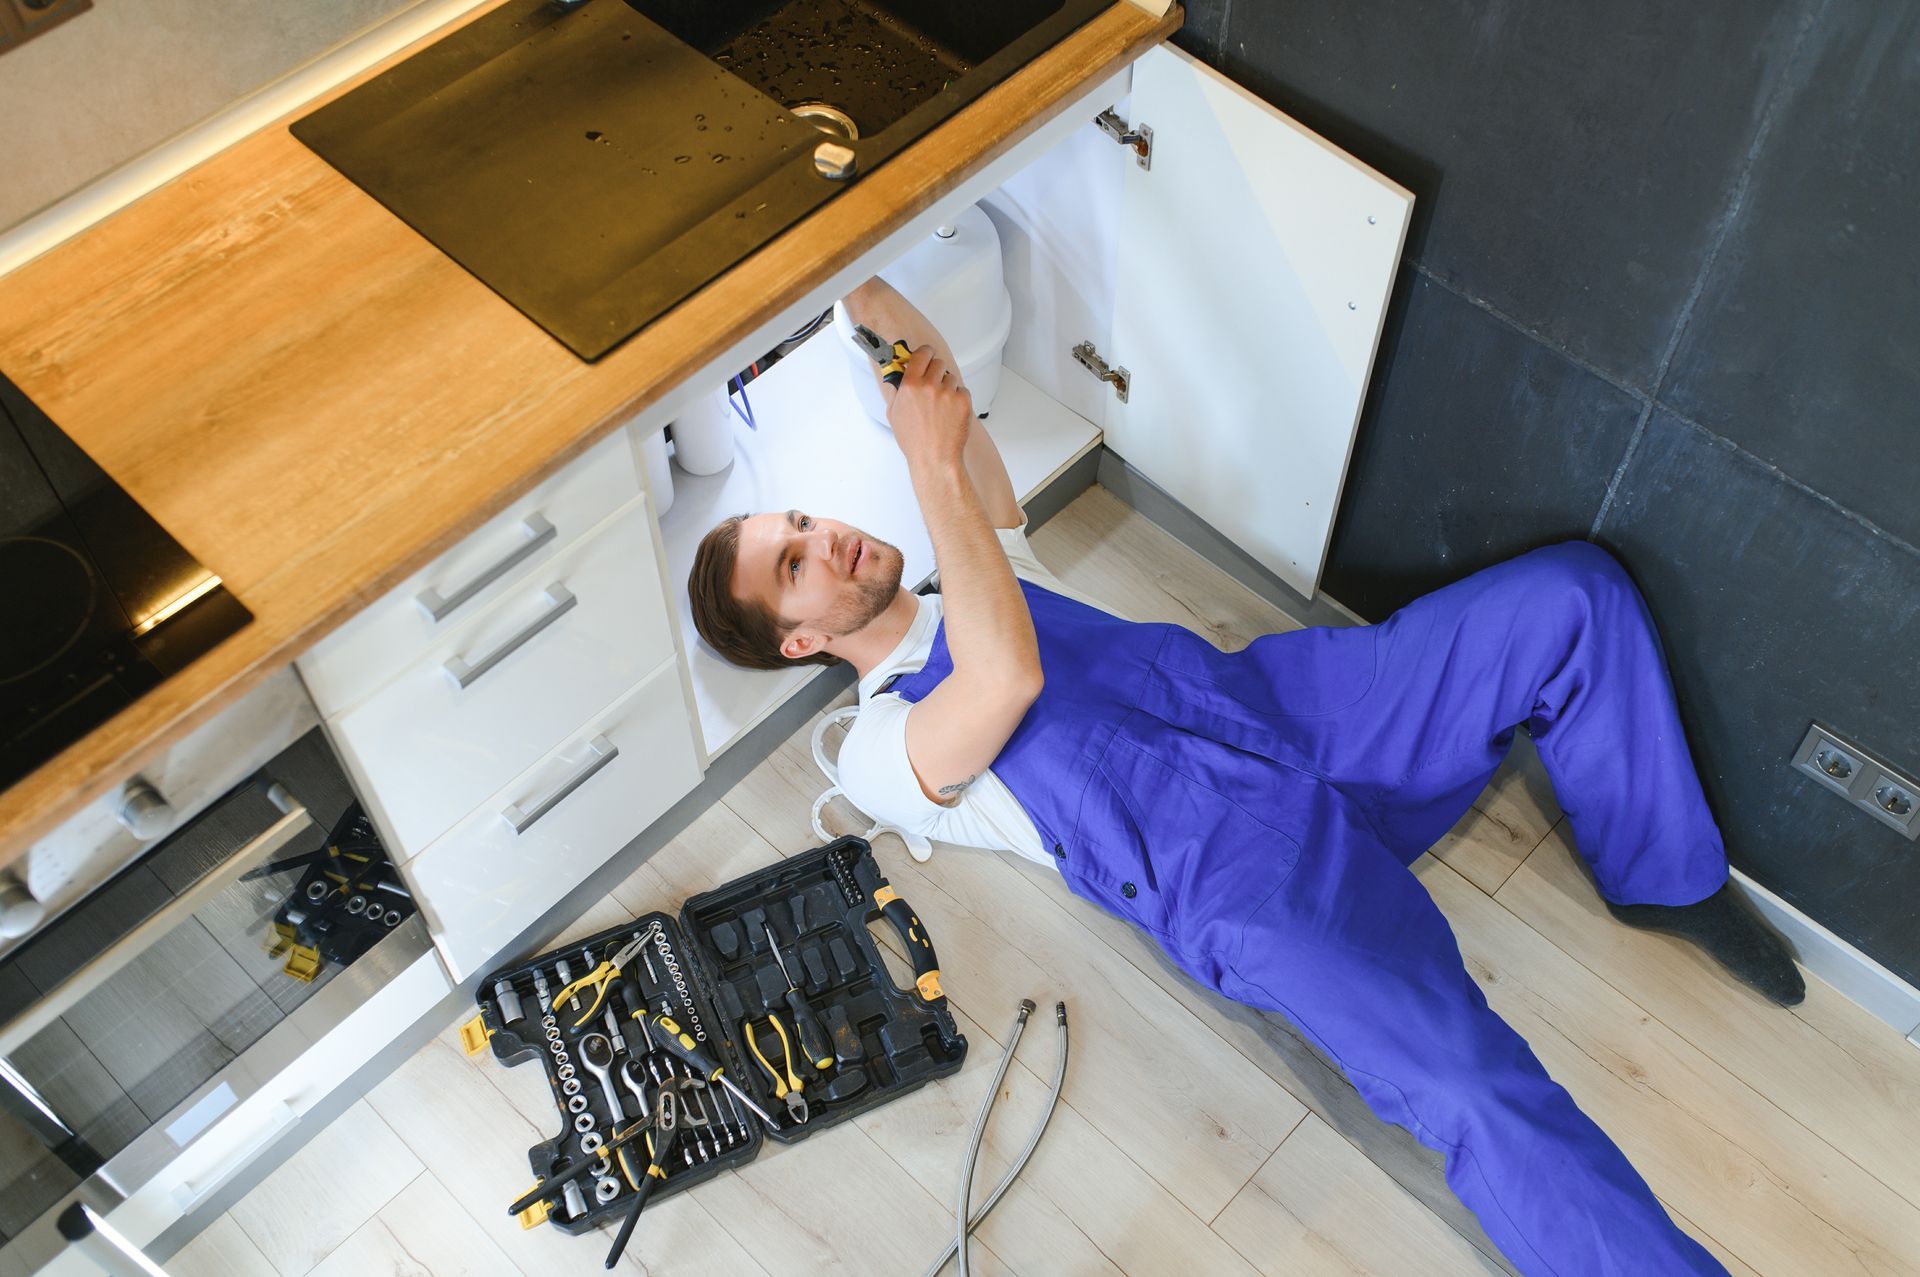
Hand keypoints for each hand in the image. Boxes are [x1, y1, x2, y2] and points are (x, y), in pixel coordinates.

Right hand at [886, 346, 972, 472]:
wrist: (934, 458)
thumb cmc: (914, 440)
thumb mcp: (894, 413)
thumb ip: (896, 389)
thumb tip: (897, 374)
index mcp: (910, 385)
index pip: (921, 354)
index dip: (925, 353)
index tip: (926, 354)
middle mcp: (929, 386)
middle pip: (938, 363)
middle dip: (937, 372)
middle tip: (934, 385)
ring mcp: (948, 393)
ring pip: (951, 378)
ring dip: (948, 387)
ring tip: (941, 406)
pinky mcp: (963, 401)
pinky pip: (963, 390)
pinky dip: (959, 399)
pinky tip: (951, 413)